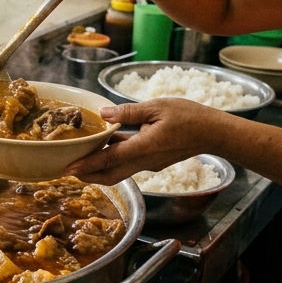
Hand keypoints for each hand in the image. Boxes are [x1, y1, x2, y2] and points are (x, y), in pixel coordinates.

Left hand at [64, 99, 227, 183]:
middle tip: (67, 168)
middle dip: (88, 175)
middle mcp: (144, 161)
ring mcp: (149, 163)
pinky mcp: (153, 160)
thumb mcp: (157, 107)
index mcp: (143, 148)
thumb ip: (128, 112)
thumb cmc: (189, 117)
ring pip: (118, 171)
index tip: (68, 169)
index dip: (86, 165)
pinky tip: (106, 142)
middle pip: (110, 175)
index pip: (108, 160)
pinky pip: (129, 161)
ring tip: (80, 155)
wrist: (213, 132)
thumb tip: (104, 113)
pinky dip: (114, 156)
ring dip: (99, 166)